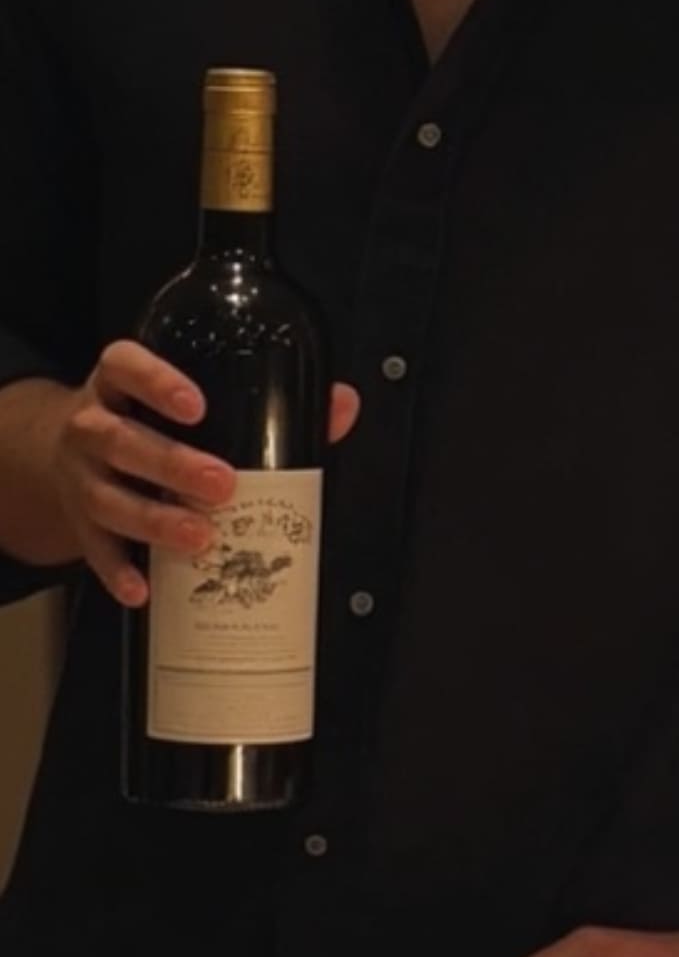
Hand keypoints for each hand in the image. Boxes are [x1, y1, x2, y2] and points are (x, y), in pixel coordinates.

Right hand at [46, 338, 360, 608]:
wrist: (60, 449)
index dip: (157, 382)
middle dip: (171, 463)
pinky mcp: (76, 520)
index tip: (197, 405)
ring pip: (107, 497)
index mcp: (117, 382)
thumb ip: (261, 398)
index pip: (126, 367)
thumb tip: (341, 403)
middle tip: (222, 483)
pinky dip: (118, 571)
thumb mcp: (178, 396)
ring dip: (153, 520)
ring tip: (200, 537)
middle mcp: (90, 425)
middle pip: (121, 440)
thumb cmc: (145, 419)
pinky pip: (94, 548)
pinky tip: (145, 589)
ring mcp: (78, 475)